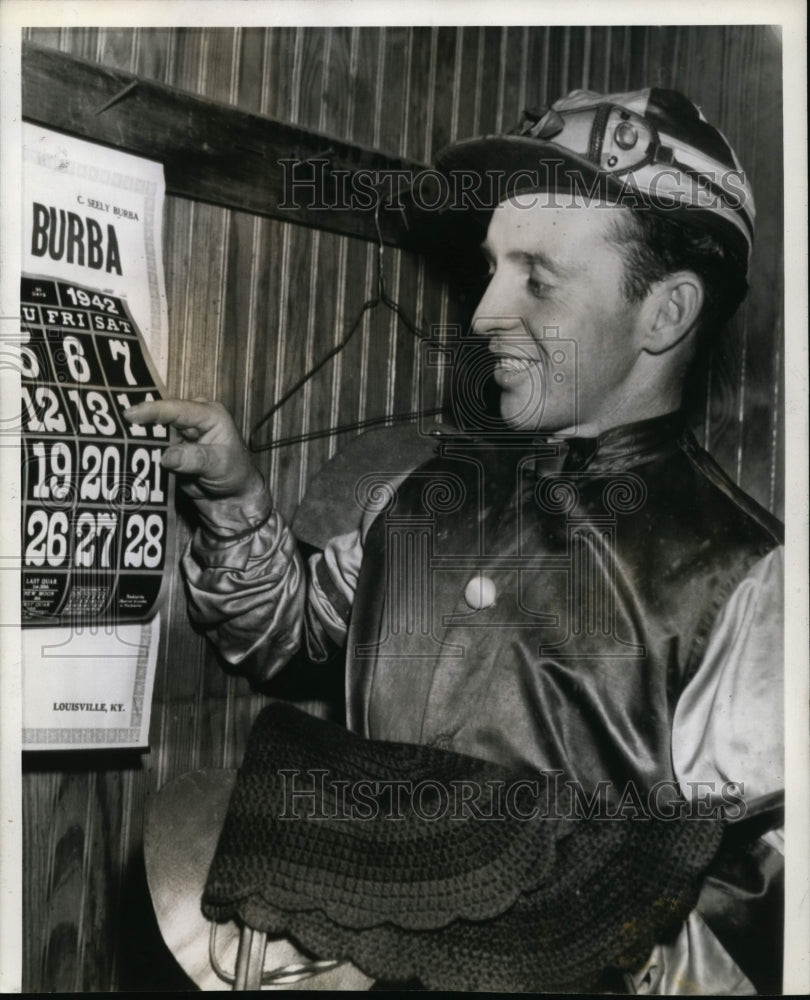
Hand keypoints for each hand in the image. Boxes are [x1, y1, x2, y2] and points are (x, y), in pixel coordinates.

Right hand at [123, 398, 263, 502]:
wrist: (232, 498)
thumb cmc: (235, 475)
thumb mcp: (220, 464)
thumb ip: (195, 458)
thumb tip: (167, 457)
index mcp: (208, 414)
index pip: (177, 409)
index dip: (153, 411)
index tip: (131, 415)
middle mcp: (190, 420)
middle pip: (160, 417)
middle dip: (139, 422)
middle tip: (114, 428)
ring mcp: (178, 436)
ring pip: (152, 433)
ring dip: (136, 439)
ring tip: (113, 441)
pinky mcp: (168, 451)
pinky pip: (151, 450)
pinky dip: (140, 453)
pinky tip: (123, 455)